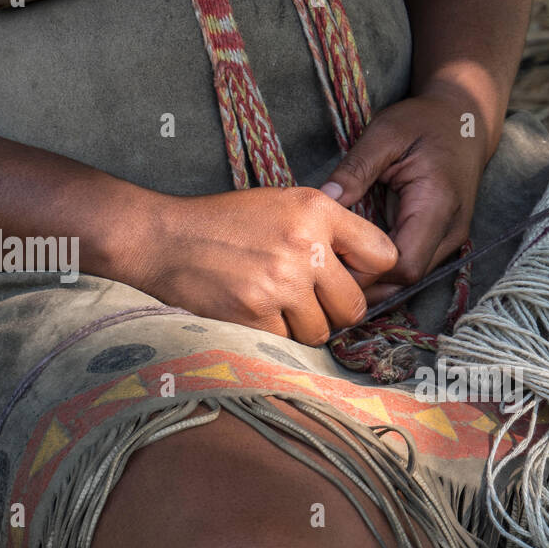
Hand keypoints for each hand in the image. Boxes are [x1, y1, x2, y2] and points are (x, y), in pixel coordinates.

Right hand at [120, 187, 397, 344]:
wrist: (164, 239)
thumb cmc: (226, 223)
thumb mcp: (284, 205)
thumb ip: (329, 230)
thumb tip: (372, 272)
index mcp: (317, 210)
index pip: (384, 255)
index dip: (371, 274)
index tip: (352, 279)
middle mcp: (305, 245)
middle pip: (355, 306)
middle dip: (336, 311)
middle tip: (310, 301)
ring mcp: (281, 282)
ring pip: (321, 331)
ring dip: (303, 327)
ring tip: (276, 304)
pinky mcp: (256, 314)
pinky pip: (288, 343)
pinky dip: (274, 336)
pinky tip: (255, 313)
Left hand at [321, 88, 490, 303]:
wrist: (465, 121)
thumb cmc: (426, 122)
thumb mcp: (386, 134)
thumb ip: (355, 168)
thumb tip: (324, 200)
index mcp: (437, 205)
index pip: (404, 264)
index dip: (367, 273)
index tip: (329, 262)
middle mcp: (450, 232)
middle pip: (407, 282)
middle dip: (366, 284)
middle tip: (322, 273)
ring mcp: (450, 240)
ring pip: (410, 282)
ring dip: (374, 282)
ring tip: (335, 271)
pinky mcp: (443, 241)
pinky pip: (412, 269)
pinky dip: (384, 272)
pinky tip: (355, 263)